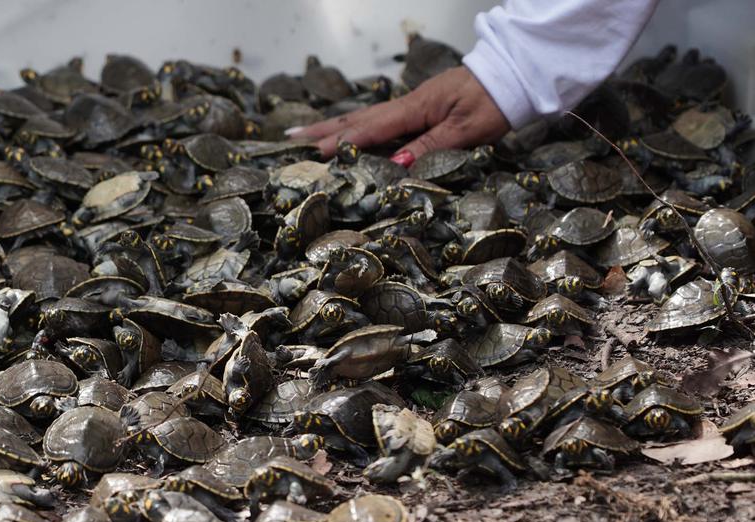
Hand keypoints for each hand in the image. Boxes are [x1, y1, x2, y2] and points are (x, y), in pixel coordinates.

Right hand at [289, 67, 509, 166]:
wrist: (515, 75)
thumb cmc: (495, 102)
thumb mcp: (467, 130)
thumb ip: (429, 145)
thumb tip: (394, 163)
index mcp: (416, 108)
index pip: (372, 128)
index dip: (343, 142)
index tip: (316, 155)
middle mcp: (408, 104)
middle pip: (358, 119)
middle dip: (323, 131)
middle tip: (290, 140)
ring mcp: (412, 105)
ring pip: (365, 118)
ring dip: (333, 127)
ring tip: (306, 135)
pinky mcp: (420, 109)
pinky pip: (378, 120)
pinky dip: (355, 126)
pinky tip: (346, 131)